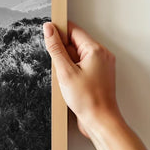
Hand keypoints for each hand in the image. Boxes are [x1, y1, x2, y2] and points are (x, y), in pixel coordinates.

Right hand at [41, 20, 121, 139]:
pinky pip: (83, 66)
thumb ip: (56, 48)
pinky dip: (74, 72)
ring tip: (67, 80)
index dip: (59, 32)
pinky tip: (71, 84)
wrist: (100, 121)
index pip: (74, 30)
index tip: (48, 36)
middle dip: (63, 53)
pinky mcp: (99, 75)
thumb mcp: (65, 72)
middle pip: (76, 43)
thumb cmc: (88, 100)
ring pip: (78, 56)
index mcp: (96, 50)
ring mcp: (102, 65)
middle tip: (60, 69)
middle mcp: (102, 55)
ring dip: (68, 64)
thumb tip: (49, 29)